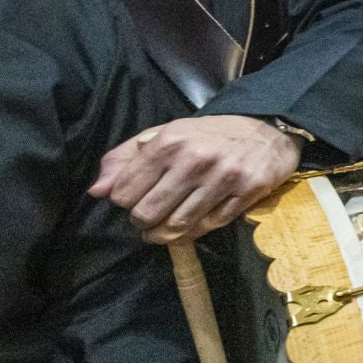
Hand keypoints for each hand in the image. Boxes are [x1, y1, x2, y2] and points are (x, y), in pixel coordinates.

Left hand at [90, 115, 303, 243]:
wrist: (266, 128)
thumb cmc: (208, 134)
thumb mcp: (164, 134)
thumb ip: (126, 158)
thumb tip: (96, 191)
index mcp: (169, 141)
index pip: (125, 192)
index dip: (124, 202)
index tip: (134, 199)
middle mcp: (195, 159)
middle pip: (148, 213)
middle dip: (142, 222)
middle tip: (147, 219)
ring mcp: (223, 178)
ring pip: (177, 225)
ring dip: (163, 234)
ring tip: (161, 230)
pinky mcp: (246, 193)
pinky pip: (209, 226)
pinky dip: (194, 232)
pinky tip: (190, 226)